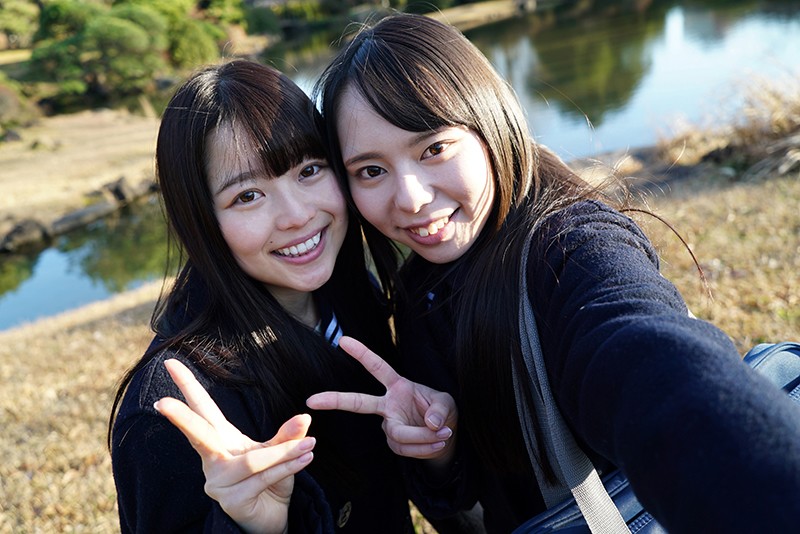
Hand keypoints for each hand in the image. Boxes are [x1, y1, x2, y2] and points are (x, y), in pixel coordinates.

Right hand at [154, 359, 314, 533]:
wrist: (272, 518)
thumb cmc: (270, 481)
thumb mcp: (280, 452)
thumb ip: (287, 436)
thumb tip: (304, 417)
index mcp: (221, 440)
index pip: (202, 410)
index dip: (187, 387)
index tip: (171, 363)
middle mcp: (214, 460)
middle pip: (199, 434)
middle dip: (181, 418)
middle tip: (162, 403)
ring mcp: (218, 482)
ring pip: (250, 460)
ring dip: (283, 453)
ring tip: (310, 445)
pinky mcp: (231, 501)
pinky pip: (262, 478)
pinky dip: (286, 468)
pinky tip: (305, 459)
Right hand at [306, 336, 456, 461]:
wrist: (444, 436)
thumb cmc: (442, 412)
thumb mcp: (448, 404)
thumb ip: (441, 410)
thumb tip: (432, 424)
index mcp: (398, 386)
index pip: (377, 368)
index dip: (362, 354)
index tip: (343, 339)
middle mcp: (388, 405)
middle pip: (358, 402)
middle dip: (334, 400)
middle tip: (311, 399)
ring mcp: (388, 425)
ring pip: (399, 434)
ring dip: (425, 437)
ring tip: (443, 433)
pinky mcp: (393, 443)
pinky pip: (407, 448)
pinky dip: (426, 448)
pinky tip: (436, 443)